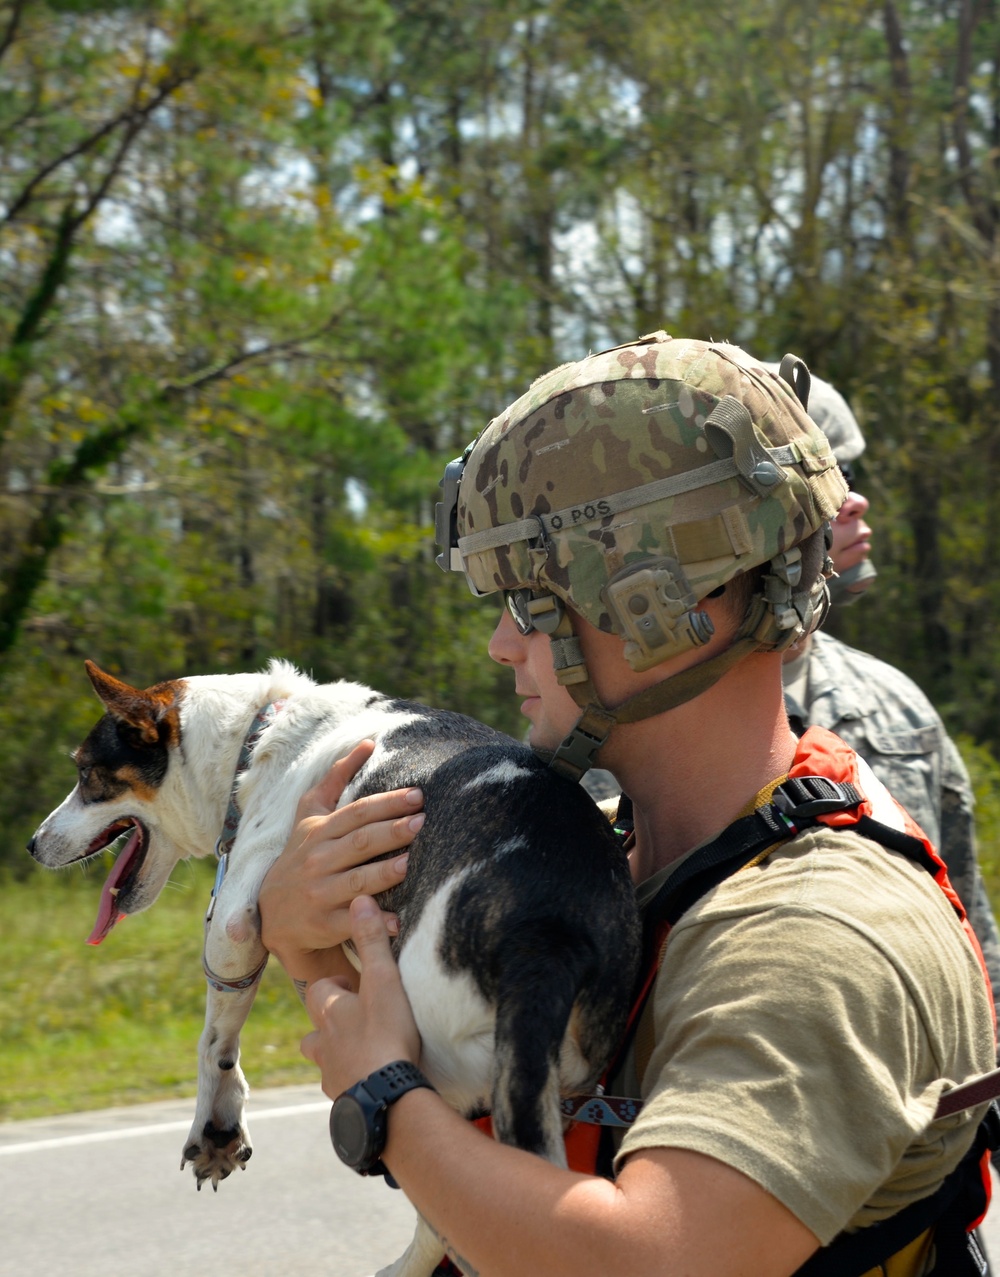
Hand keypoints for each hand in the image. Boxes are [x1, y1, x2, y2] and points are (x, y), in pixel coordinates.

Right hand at [259, 740, 423, 986]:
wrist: (272, 913)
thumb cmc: (302, 855)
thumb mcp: (310, 815)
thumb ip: (336, 778)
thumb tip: (368, 743)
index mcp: (319, 831)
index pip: (357, 813)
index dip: (386, 803)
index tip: (417, 796)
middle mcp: (318, 860)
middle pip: (360, 842)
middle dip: (391, 831)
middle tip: (422, 821)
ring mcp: (320, 892)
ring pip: (357, 880)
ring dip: (385, 872)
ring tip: (411, 862)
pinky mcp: (324, 924)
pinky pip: (352, 923)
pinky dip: (375, 921)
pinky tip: (398, 921)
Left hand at [302, 895, 421, 1098]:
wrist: (385, 1096)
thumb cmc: (385, 1034)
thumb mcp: (383, 980)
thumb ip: (372, 941)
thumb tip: (360, 901)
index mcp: (330, 1011)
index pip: (320, 989)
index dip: (335, 983)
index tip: (355, 982)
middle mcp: (323, 1043)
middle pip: (315, 1030)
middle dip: (331, 1022)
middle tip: (359, 1017)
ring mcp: (331, 1074)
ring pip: (324, 1060)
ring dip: (337, 1054)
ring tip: (361, 1052)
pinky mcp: (344, 1099)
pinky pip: (342, 1088)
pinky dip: (351, 1082)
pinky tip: (369, 1081)